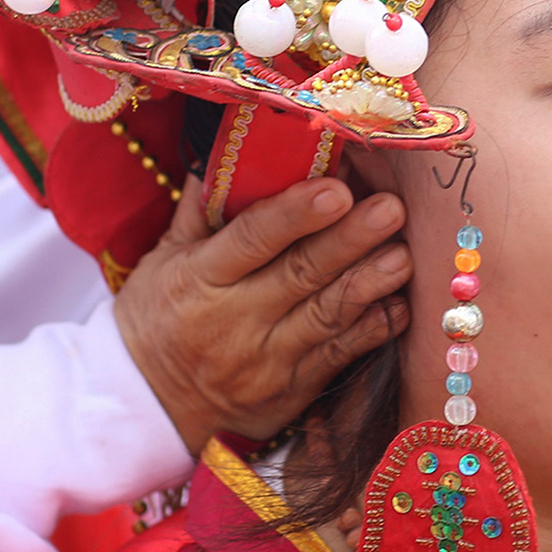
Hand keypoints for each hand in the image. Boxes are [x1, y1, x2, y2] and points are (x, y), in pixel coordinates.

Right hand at [114, 176, 410, 453]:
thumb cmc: (157, 317)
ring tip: (405, 254)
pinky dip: (374, 329)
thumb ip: (203, 208)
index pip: (250, 240)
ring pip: (327, 316)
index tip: (335, 189)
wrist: (146, 406)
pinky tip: (402, 304)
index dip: (295, 215)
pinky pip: (340, 356)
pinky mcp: (292, 391)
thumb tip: (234, 146)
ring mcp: (265, 361)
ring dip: (371, 283)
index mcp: (197, 279)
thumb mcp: (163, 259)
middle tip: (391, 209)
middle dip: (350, 240)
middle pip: (300, 274)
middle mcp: (232, 322)